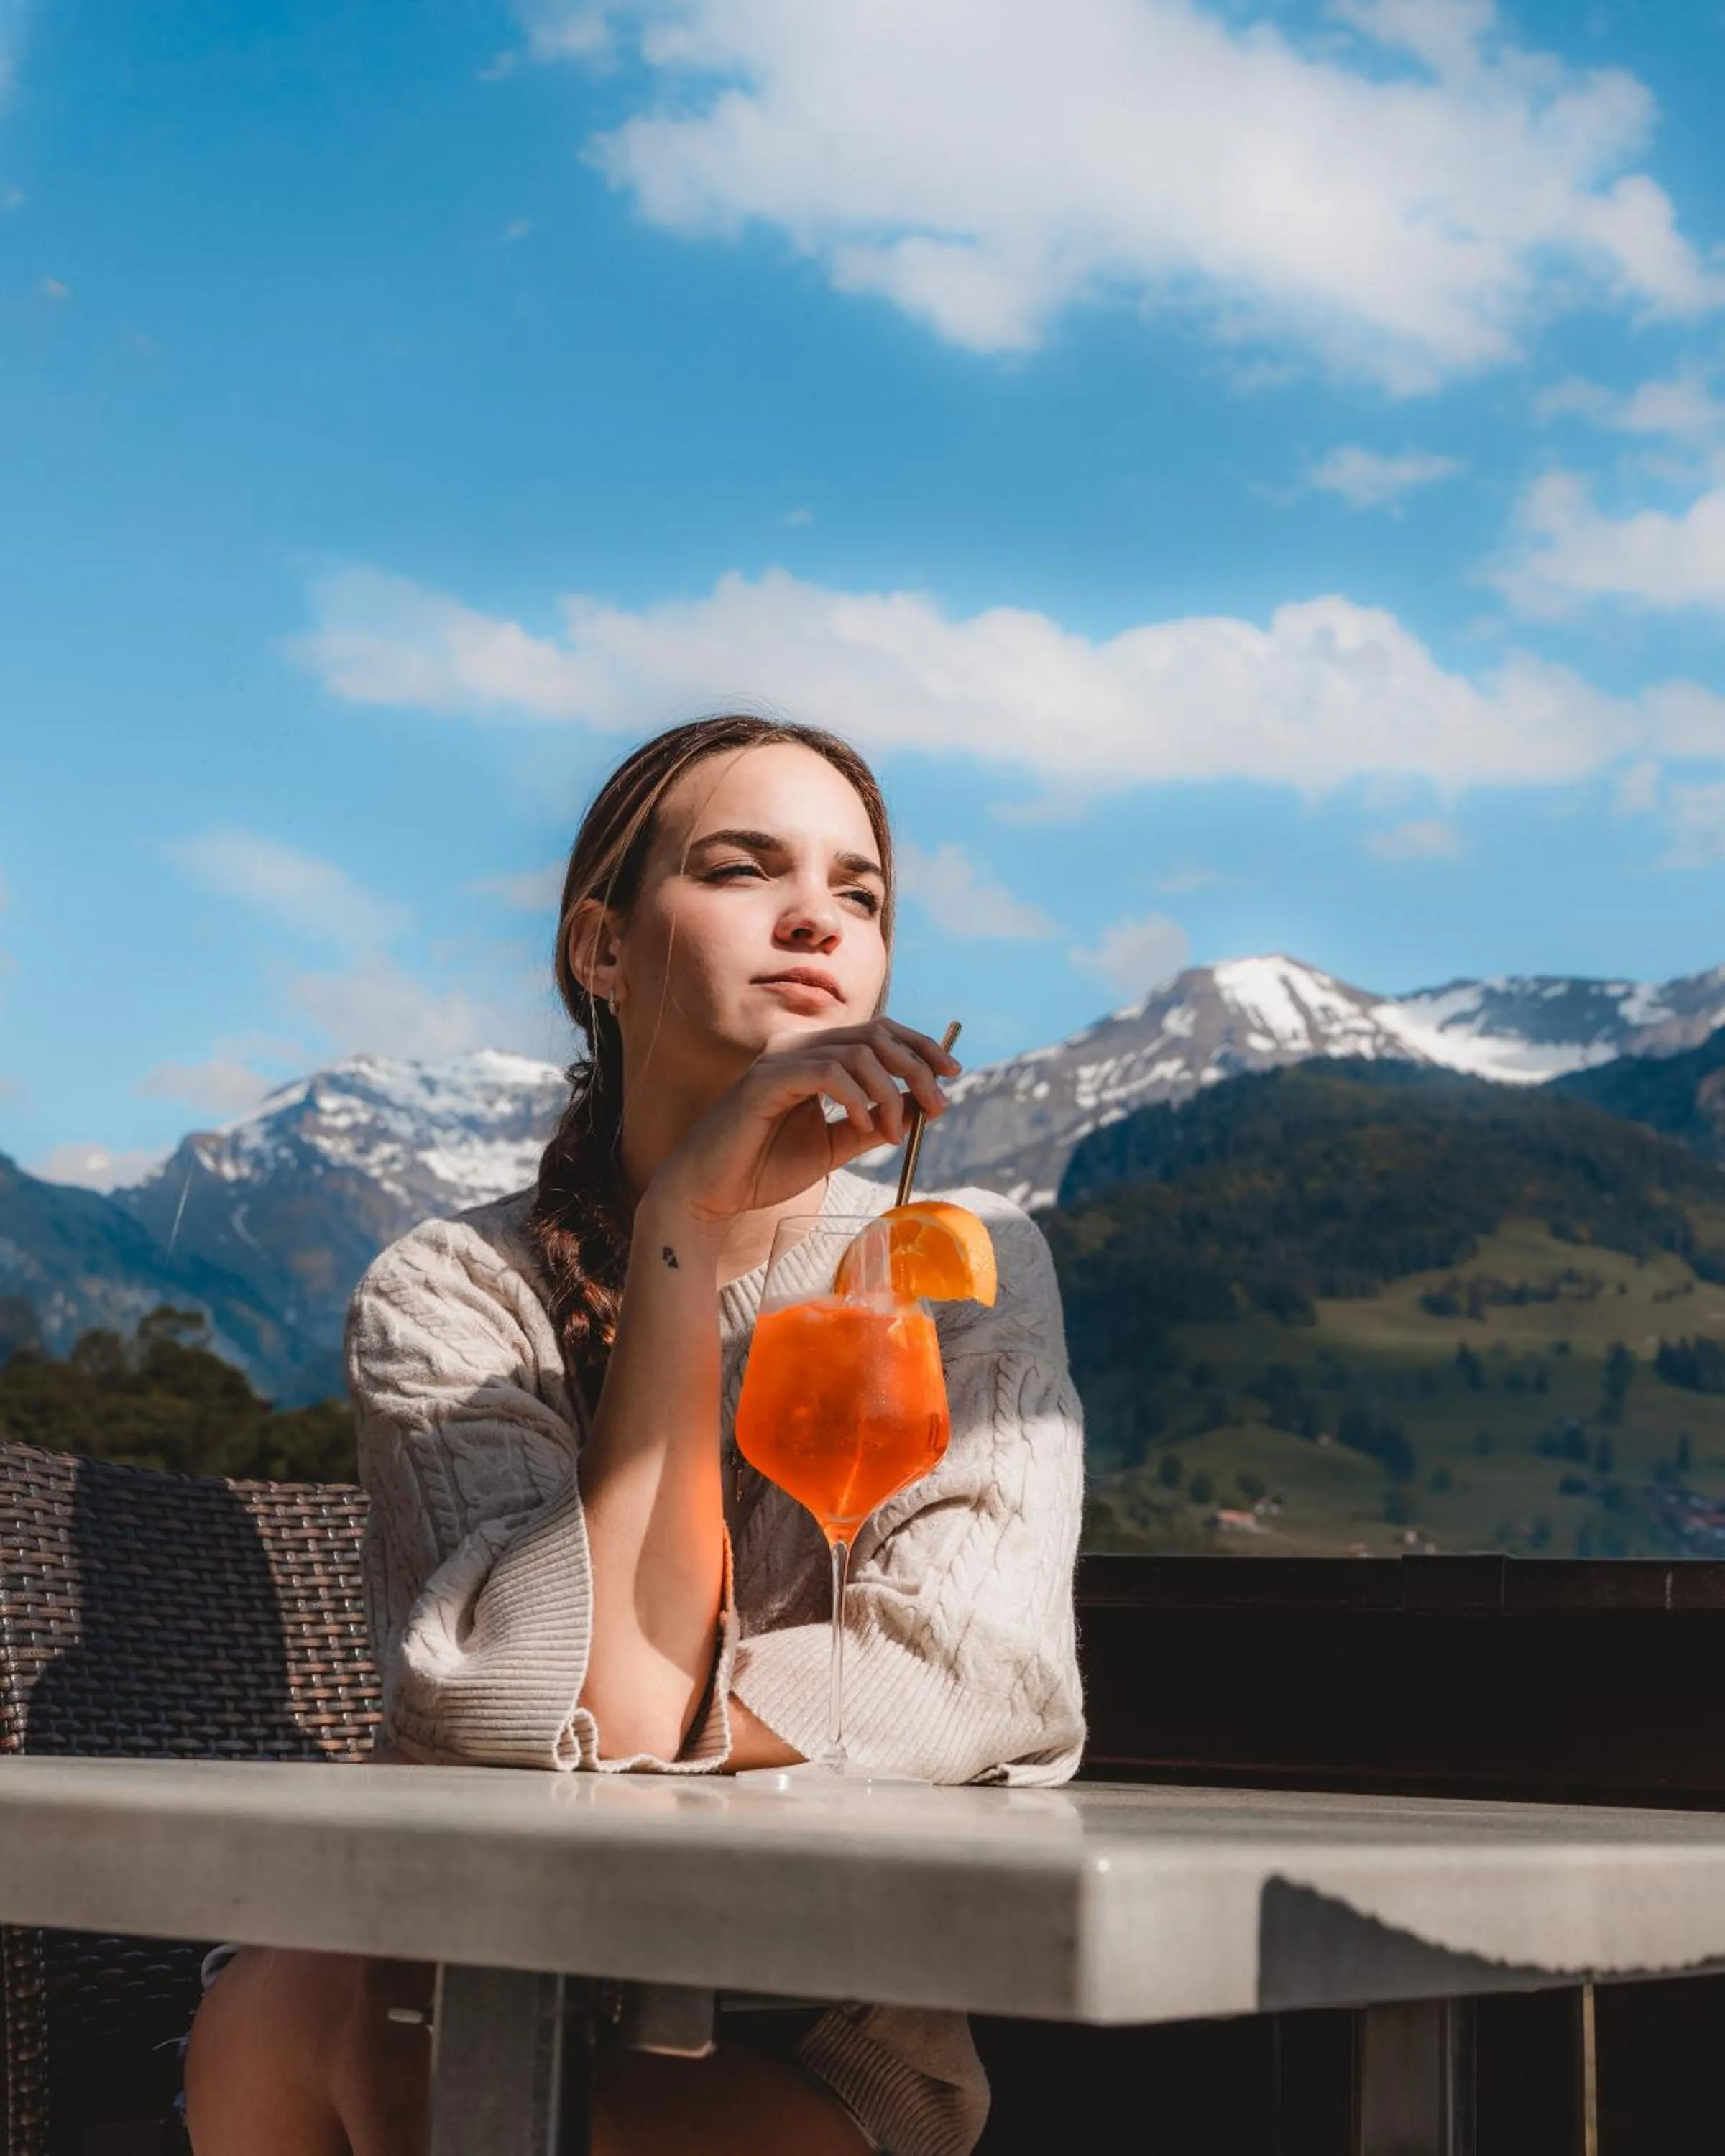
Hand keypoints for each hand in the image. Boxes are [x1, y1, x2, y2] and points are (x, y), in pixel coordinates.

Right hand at [649, 1018, 960, 1226]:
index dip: (921, 1047)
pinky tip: (862, 1126)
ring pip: (857, 1053)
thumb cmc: (763, 1168)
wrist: (711, 1193)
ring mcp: (780, 1059)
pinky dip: (855, 1098)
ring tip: (891, 1133)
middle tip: (940, 1105)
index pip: (879, 1032)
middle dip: (917, 1067)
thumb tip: (922, 1104)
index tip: (952, 1075)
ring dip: (888, 1093)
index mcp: (813, 1055)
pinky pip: (827, 1073)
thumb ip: (875, 1121)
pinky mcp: (767, 1080)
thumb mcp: (835, 1145)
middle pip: (876, 1034)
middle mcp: (797, 1046)